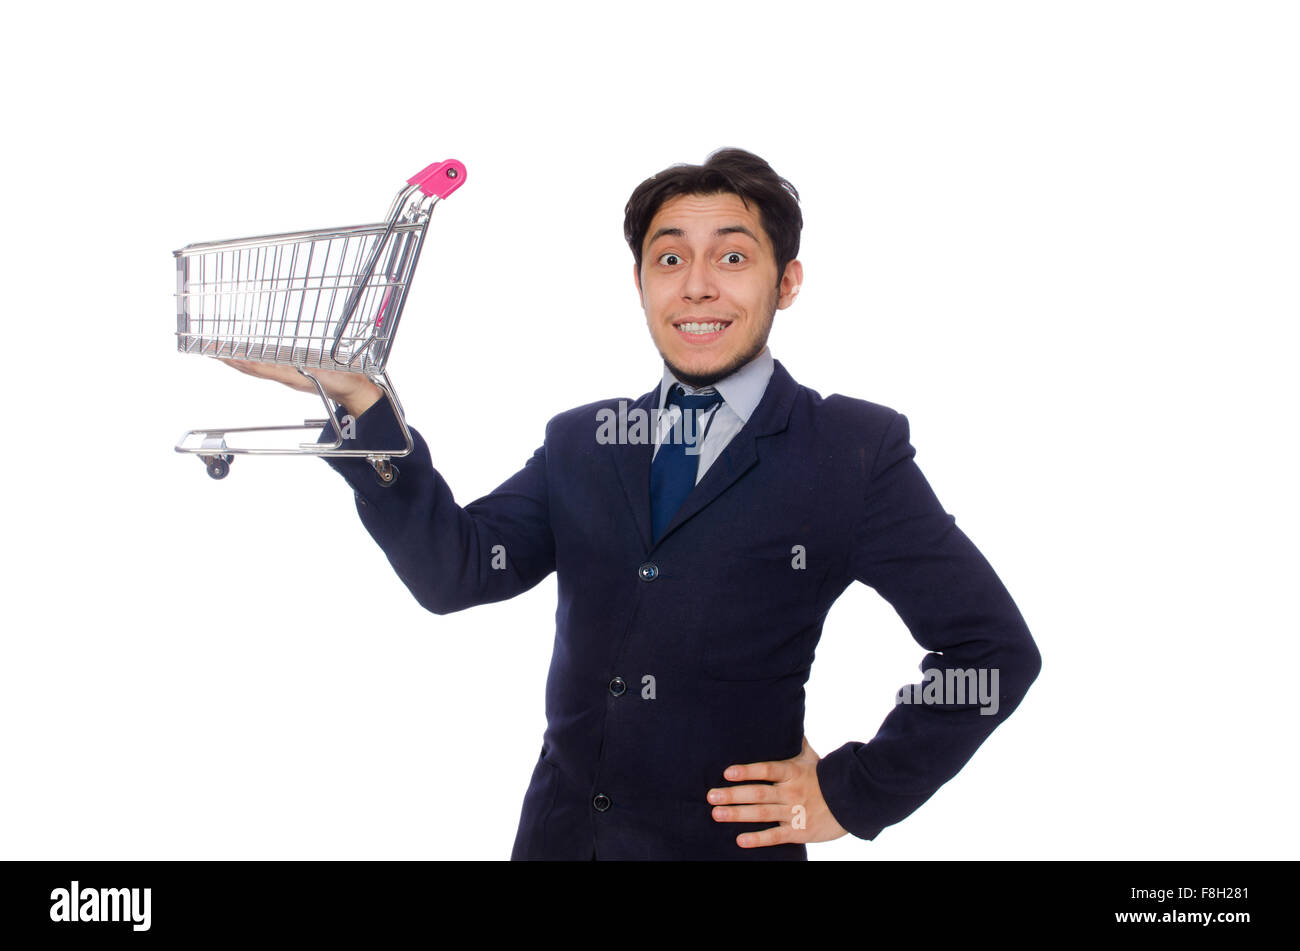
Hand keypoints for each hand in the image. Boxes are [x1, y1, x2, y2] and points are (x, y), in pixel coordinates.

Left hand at [218, 358, 381, 417]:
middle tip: (209, 349)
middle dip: (229, 358)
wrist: (354, 390)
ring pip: (255, 369)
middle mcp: (284, 376)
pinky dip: (252, 362)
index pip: (255, 366)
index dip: (236, 359)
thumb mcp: (323, 373)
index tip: (219, 351)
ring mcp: (287, 376)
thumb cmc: (343, 381)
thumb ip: (304, 370)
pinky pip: (266, 368)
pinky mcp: (293, 373)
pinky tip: (247, 358)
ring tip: (221, 352)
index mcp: (289, 375)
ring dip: (237, 361)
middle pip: (250, 368)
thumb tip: (286, 366)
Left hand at [707, 736, 848, 848]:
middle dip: (733, 795)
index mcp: (793, 772)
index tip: (727, 772)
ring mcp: (795, 813)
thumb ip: (796, 742)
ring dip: (738, 814)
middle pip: (759, 793)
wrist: (852, 802)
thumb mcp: (812, 758)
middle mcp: (792, 792)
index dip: (747, 771)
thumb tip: (788, 718)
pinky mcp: (798, 832)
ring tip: (716, 814)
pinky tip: (739, 840)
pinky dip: (758, 839)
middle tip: (711, 795)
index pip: (767, 770)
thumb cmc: (825, 777)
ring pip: (762, 814)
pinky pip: (775, 836)